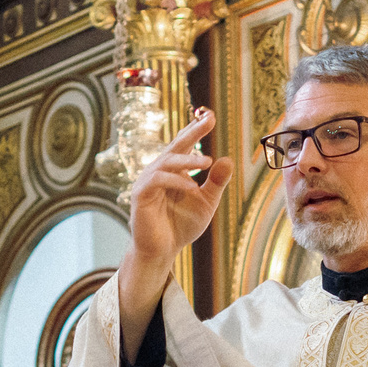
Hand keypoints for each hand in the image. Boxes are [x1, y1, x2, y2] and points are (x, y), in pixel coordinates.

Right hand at [116, 109, 236, 357]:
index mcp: (173, 170)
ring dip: (186, 160)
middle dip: (191, 131)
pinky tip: (192, 188)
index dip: (196, 129)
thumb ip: (216, 183)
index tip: (211, 116)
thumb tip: (227, 159)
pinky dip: (175, 181)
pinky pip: (157, 181)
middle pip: (174, 145)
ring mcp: (147, 181)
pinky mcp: (140, 195)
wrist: (163, 251)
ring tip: (206, 163)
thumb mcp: (206, 202)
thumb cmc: (181, 226)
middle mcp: (158, 171)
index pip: (185, 145)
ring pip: (166, 162)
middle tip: (208, 119)